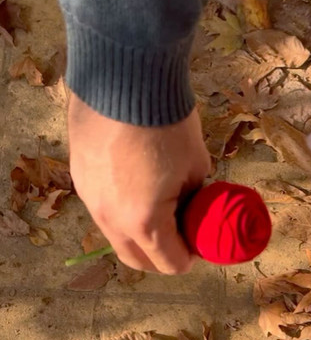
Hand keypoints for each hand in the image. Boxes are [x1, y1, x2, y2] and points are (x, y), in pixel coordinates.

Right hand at [68, 93, 210, 273]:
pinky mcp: (80, 178)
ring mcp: (90, 200)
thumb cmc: (168, 122)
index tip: (202, 242)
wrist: (125, 76)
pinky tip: (136, 186)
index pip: (169, 263)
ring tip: (160, 210)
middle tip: (182, 236)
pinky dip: (122, 211)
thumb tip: (192, 207)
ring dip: (140, 235)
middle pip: (137, 260)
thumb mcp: (196, 166)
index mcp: (144, 222)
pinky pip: (103, 210)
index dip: (191, 258)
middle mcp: (110, 219)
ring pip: (116, 236)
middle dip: (162, 256)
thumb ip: (193, 198)